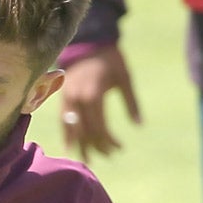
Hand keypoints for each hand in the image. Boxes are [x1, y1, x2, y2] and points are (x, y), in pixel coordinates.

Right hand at [56, 45, 140, 164]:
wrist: (89, 43)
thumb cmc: (111, 60)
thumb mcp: (125, 79)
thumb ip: (132, 102)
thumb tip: (139, 125)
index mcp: (93, 95)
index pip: (99, 128)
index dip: (109, 141)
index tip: (119, 148)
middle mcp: (78, 100)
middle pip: (86, 132)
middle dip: (98, 146)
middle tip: (110, 154)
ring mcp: (68, 100)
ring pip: (74, 130)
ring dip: (82, 146)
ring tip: (89, 160)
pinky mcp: (63, 99)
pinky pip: (64, 122)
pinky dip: (68, 136)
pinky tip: (71, 148)